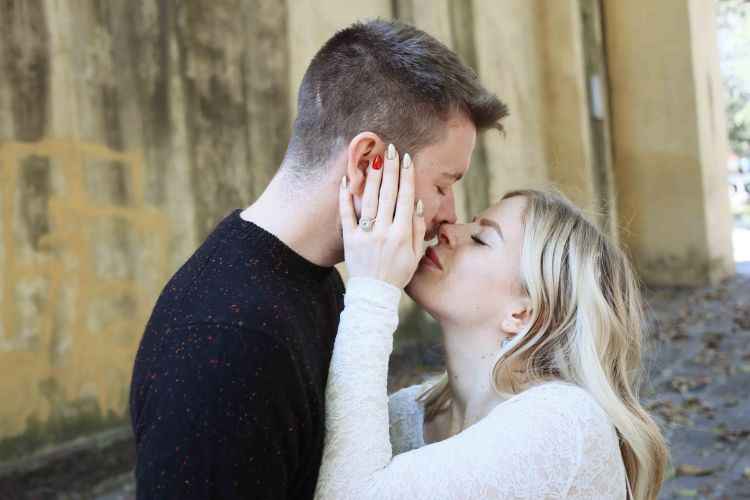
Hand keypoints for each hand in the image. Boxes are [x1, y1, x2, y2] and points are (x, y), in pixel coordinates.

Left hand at [339, 144, 425, 287]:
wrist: (374, 294)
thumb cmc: (397, 273)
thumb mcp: (415, 254)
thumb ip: (417, 228)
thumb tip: (416, 202)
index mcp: (402, 234)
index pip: (405, 198)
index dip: (407, 177)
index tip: (407, 159)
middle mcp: (384, 232)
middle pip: (388, 195)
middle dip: (390, 170)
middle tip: (391, 149)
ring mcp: (365, 235)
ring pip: (369, 200)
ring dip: (372, 177)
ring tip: (375, 157)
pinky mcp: (349, 239)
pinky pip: (346, 214)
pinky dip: (346, 197)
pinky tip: (348, 180)